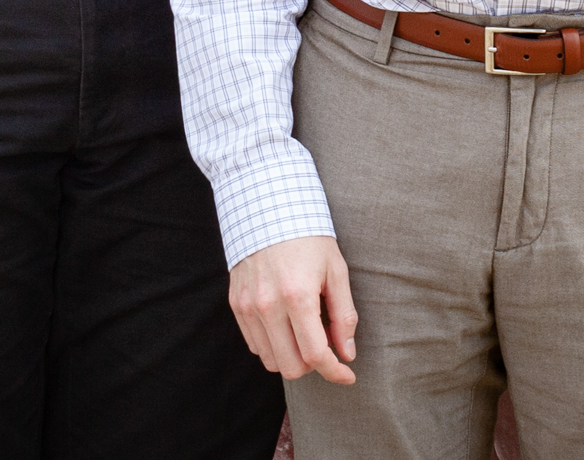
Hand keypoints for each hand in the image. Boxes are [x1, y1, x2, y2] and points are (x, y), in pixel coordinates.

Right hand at [229, 235, 357, 384]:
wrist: (268, 207)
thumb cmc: (309, 237)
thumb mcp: (336, 270)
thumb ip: (343, 315)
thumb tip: (347, 354)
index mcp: (297, 296)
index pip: (315, 354)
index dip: (335, 371)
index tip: (348, 375)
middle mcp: (268, 305)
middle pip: (290, 367)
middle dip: (313, 365)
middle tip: (326, 346)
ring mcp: (247, 306)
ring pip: (270, 360)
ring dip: (291, 357)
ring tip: (305, 333)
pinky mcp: (235, 304)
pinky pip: (254, 344)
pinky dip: (273, 344)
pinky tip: (286, 325)